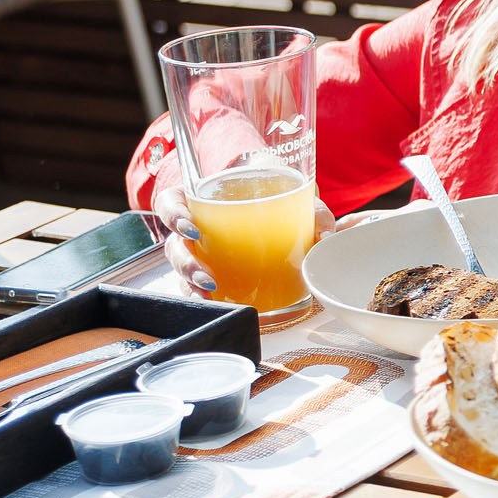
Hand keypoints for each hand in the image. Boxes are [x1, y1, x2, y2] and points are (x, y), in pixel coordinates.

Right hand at [142, 128, 339, 297]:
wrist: (282, 204)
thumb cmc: (278, 192)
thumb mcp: (296, 192)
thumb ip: (315, 211)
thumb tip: (327, 237)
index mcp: (203, 199)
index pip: (170, 203)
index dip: (173, 215)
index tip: (192, 227)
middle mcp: (194, 228)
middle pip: (173, 246)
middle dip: (185, 265)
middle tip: (207, 277)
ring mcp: (200, 253)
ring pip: (181, 272)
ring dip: (192, 286)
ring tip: (212, 295)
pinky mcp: (211, 273)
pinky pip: (197, 287)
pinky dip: (204, 298)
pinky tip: (218, 305)